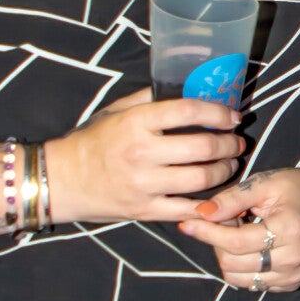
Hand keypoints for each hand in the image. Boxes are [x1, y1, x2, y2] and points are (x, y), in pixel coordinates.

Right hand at [45, 88, 242, 224]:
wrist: (62, 180)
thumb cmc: (90, 141)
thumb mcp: (115, 110)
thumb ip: (149, 99)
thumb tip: (186, 90)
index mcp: (136, 122)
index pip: (189, 111)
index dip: (218, 112)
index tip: (233, 115)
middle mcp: (142, 152)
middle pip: (203, 146)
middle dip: (229, 143)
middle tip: (237, 141)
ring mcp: (145, 184)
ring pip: (202, 178)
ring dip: (225, 170)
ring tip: (230, 163)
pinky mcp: (145, 210)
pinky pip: (187, 209)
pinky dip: (209, 204)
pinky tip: (219, 196)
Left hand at [177, 167, 299, 293]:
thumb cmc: (296, 188)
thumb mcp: (264, 183)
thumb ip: (232, 199)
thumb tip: (200, 212)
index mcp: (289, 230)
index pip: (236, 242)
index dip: (207, 233)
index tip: (187, 222)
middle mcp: (292, 259)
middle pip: (233, 263)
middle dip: (218, 242)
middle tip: (224, 220)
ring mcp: (292, 276)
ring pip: (237, 278)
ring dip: (227, 255)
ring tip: (236, 232)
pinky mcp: (290, 285)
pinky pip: (250, 283)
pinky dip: (241, 266)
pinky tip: (248, 245)